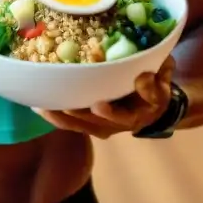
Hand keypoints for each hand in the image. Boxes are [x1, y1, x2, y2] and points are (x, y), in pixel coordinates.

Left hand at [34, 57, 175, 139]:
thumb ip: (155, 81)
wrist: (152, 103)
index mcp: (136, 115)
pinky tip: (38, 104)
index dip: (110, 113)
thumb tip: (141, 76)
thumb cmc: (157, 84)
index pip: (122, 117)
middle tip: (57, 100)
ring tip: (39, 104)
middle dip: (73, 111)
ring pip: (75, 125)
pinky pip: (68, 122)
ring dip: (58, 114)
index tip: (99, 105)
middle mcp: (115, 125)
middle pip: (91, 123)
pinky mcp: (87, 121)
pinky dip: (54, 114)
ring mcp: (99, 125)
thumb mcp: (164, 79)